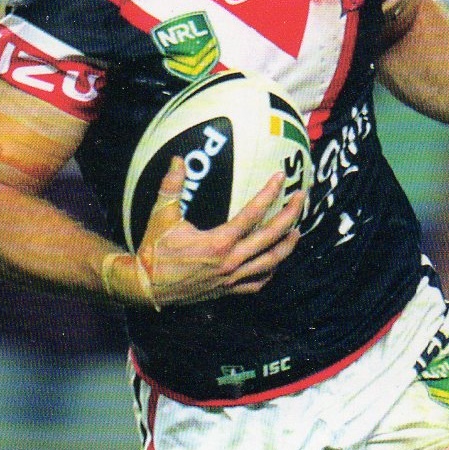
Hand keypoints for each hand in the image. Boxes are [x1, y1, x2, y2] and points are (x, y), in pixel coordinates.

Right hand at [103, 157, 304, 307]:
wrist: (146, 286)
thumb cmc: (154, 250)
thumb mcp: (161, 215)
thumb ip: (172, 186)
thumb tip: (177, 159)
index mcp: (219, 242)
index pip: (253, 214)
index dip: (269, 193)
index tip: (280, 177)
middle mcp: (230, 261)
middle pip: (271, 237)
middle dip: (290, 215)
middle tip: (301, 198)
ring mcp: (231, 278)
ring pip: (270, 262)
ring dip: (287, 246)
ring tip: (297, 231)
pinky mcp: (226, 290)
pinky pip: (256, 283)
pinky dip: (269, 272)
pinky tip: (274, 262)